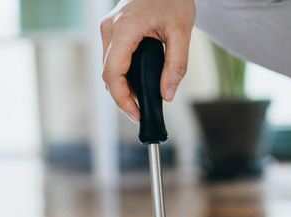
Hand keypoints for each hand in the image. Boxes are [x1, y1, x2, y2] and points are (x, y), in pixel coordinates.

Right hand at [100, 0, 194, 121]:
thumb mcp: (182, 32)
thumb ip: (176, 65)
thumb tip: (168, 95)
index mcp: (124, 29)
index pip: (113, 74)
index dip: (122, 99)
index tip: (136, 114)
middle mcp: (110, 29)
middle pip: (107, 74)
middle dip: (122, 97)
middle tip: (141, 112)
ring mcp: (108, 28)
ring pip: (107, 68)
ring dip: (121, 87)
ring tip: (141, 100)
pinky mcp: (111, 30)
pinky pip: (111, 59)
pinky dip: (121, 75)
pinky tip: (137, 84)